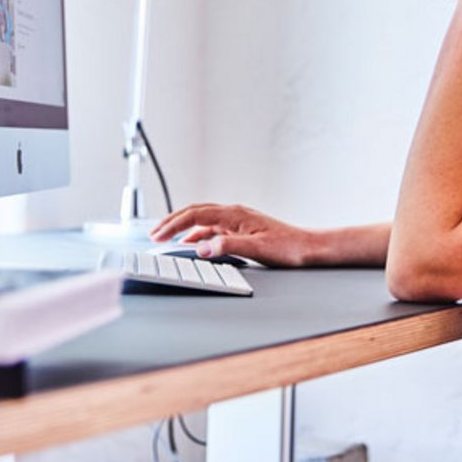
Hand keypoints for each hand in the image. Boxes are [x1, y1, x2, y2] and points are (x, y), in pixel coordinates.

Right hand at [148, 203, 315, 267]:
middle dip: (172, 222)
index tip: (157, 235)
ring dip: (183, 227)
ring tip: (166, 237)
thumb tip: (202, 247)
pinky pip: (212, 227)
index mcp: (235, 215)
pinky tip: (193, 244)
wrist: (308, 248)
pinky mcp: (241, 228)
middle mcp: (234, 214)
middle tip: (154, 234)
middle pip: (195, 212)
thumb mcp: (257, 249)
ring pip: (202, 219)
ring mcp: (237, 220)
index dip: (173, 224)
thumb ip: (227, 247)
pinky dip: (196, 234)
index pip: (195, 215)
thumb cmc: (288, 248)